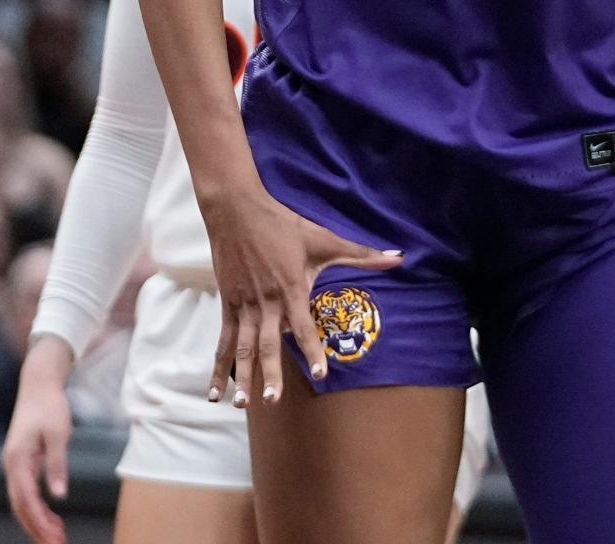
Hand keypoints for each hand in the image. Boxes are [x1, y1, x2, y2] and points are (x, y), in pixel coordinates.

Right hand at [2, 337, 73, 543]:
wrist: (39, 383)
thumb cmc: (50, 405)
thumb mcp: (59, 434)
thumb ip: (57, 465)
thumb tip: (59, 496)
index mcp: (18, 460)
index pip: (27, 501)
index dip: (40, 522)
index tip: (54, 538)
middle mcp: (12, 466)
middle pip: (21, 507)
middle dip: (37, 528)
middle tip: (56, 543)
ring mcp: (16, 464)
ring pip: (22, 501)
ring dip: (37, 520)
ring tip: (56, 535)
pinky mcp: (22, 461)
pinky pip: (26, 491)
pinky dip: (37, 507)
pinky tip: (51, 516)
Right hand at [204, 183, 402, 407]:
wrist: (238, 209)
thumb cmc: (283, 224)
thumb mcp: (324, 238)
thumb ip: (361, 253)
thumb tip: (399, 258)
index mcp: (291, 287)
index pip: (303, 325)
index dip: (312, 349)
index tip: (320, 374)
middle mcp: (266, 301)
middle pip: (267, 343)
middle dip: (270, 373)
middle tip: (273, 401)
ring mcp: (243, 304)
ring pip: (242, 347)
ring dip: (242, 376)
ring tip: (243, 404)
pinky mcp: (227, 303)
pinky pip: (223, 340)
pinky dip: (218, 366)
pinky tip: (215, 392)